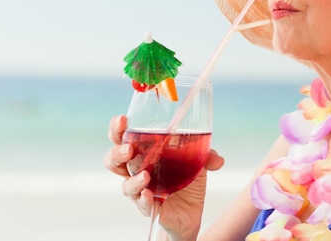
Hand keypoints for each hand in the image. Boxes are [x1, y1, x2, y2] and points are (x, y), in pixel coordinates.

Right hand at [104, 115, 224, 239]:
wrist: (190, 212)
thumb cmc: (185, 179)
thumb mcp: (198, 162)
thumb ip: (206, 155)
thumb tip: (217, 159)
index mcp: (143, 152)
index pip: (122, 137)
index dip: (117, 128)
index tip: (123, 120)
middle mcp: (136, 170)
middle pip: (113, 160)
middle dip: (117, 153)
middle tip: (129, 149)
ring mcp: (140, 190)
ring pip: (125, 185)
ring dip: (133, 180)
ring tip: (145, 175)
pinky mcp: (149, 207)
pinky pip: (141, 204)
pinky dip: (144, 199)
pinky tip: (149, 195)